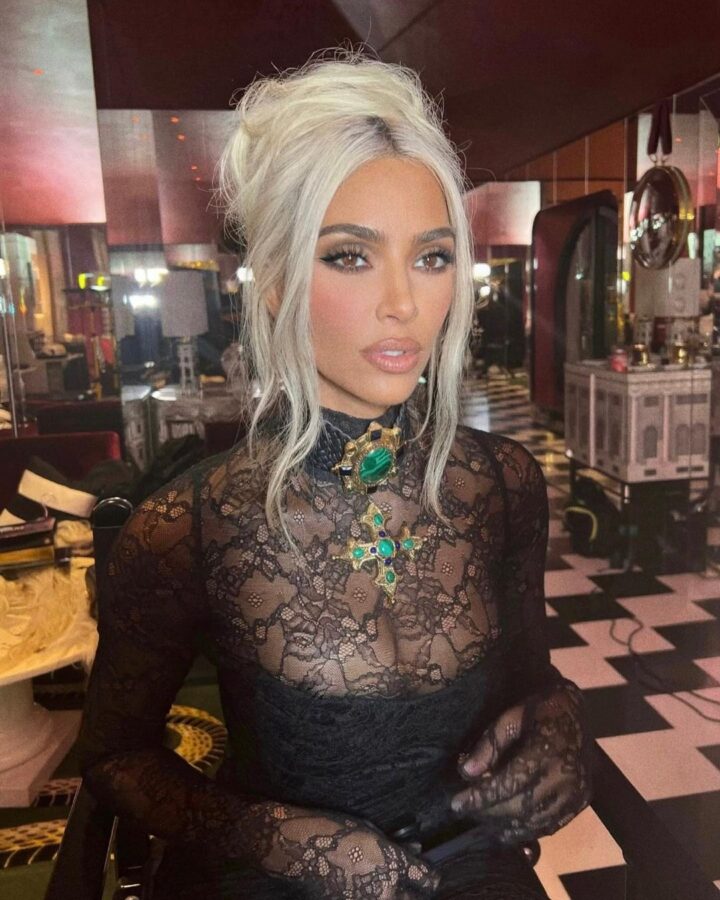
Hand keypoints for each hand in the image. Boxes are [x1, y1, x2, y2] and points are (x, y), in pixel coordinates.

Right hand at [263, 807, 440, 898]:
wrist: (297, 847)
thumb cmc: (336, 831)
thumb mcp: (372, 833)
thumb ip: (396, 847)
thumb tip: (415, 851)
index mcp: (392, 868)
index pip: (427, 881)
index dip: (430, 876)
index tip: (428, 874)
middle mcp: (383, 893)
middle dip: (415, 894)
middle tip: (413, 886)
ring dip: (395, 895)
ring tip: (385, 885)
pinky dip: (375, 896)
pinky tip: (369, 887)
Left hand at [449, 684, 591, 844]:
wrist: (576, 712)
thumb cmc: (539, 710)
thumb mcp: (511, 717)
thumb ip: (490, 745)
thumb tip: (466, 772)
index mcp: (547, 752)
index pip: (509, 784)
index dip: (481, 797)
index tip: (457, 804)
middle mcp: (565, 777)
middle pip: (521, 807)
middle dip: (490, 813)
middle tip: (467, 812)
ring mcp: (576, 793)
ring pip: (536, 822)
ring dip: (506, 826)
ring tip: (483, 821)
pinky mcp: (581, 802)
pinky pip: (552, 825)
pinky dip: (528, 829)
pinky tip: (509, 827)